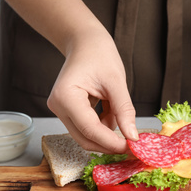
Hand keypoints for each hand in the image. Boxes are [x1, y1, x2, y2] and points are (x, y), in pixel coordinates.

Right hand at [47, 29, 137, 153]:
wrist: (86, 42)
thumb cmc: (99, 54)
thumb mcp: (116, 82)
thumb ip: (124, 111)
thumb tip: (132, 137)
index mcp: (66, 97)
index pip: (90, 130)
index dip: (112, 142)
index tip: (131, 147)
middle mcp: (58, 107)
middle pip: (85, 138)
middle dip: (109, 143)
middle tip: (131, 144)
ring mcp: (61, 110)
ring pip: (86, 135)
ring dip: (107, 132)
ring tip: (118, 110)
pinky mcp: (67, 112)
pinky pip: (87, 127)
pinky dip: (103, 124)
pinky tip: (109, 108)